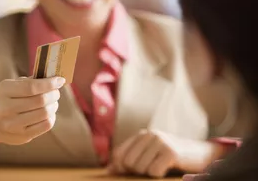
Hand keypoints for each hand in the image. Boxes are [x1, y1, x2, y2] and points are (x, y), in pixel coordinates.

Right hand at [0, 76, 65, 154]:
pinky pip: (46, 125)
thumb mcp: (11, 85)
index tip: (60, 80)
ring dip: (54, 105)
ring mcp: (13, 125)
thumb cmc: (6, 99)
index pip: (32, 87)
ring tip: (53, 101)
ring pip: (45, 113)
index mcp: (4, 91)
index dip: (49, 83)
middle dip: (54, 94)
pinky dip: (52, 116)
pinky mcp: (22, 137)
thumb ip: (31, 81)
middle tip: (56, 91)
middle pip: (40, 101)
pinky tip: (49, 113)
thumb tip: (55, 79)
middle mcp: (6, 109)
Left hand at [108, 130, 224, 177]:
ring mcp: (160, 142)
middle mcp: (150, 135)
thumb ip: (130, 159)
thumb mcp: (149, 155)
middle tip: (151, 170)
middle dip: (136, 172)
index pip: (118, 154)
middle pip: (128, 162)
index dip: (119, 167)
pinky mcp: (171, 152)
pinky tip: (167, 169)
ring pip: (140, 168)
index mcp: (142, 135)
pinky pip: (154, 171)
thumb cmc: (172, 157)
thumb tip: (109, 170)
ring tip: (160, 168)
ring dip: (149, 174)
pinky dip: (159, 175)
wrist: (201, 154)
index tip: (127, 173)